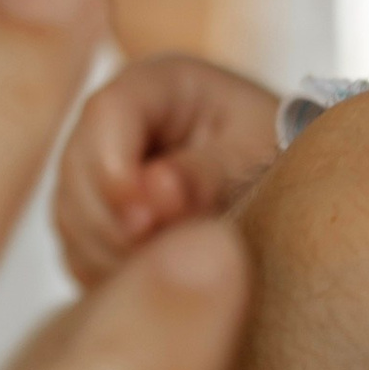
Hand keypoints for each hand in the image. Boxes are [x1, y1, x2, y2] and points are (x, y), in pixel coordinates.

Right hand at [54, 54, 283, 286]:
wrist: (294, 191)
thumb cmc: (281, 153)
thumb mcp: (256, 156)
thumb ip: (206, 174)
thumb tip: (155, 194)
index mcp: (159, 85)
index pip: (107, 113)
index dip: (114, 169)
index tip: (144, 221)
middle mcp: (118, 125)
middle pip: (79, 167)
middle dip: (113, 220)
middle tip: (159, 258)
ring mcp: (101, 173)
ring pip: (74, 215)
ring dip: (111, 252)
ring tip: (166, 274)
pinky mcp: (99, 220)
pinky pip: (81, 251)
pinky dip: (110, 273)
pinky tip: (151, 283)